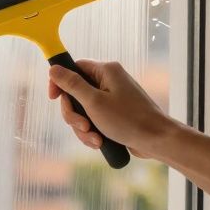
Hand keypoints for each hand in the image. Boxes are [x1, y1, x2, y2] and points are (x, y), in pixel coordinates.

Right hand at [48, 60, 179, 159]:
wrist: (155, 140)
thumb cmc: (128, 120)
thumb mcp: (94, 102)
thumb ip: (72, 84)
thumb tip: (54, 68)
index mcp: (106, 71)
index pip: (74, 67)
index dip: (60, 82)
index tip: (53, 98)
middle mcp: (109, 81)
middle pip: (75, 93)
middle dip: (74, 114)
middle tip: (82, 126)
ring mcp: (112, 98)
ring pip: (83, 110)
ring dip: (83, 127)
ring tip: (95, 139)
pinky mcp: (114, 113)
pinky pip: (93, 119)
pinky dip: (92, 132)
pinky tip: (100, 142)